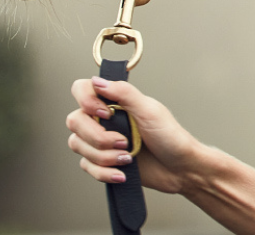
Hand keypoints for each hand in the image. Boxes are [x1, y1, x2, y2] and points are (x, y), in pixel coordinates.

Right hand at [67, 77, 198, 194]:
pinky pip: (87, 167)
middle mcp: (104, 118)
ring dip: (103, 156)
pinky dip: (104, 172)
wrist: (179, 168)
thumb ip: (124, 94)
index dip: (87, 101)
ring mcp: (101, 141)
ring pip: (78, 145)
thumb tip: (98, 81)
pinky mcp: (101, 162)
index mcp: (115, 101)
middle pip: (75, 121)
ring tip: (127, 158)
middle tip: (123, 142)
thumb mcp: (149, 111)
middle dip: (97, 137)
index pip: (82, 89)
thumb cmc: (170, 136)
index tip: (106, 113)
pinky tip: (122, 172)